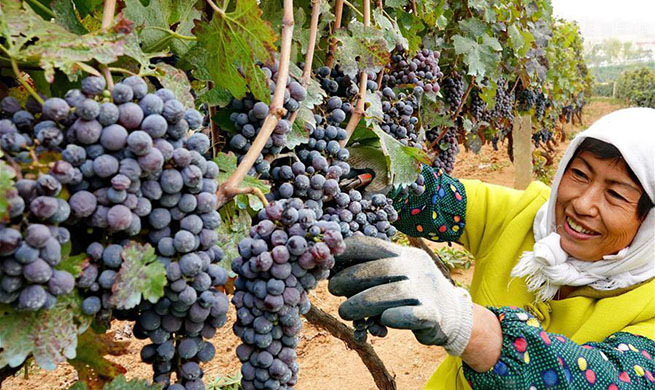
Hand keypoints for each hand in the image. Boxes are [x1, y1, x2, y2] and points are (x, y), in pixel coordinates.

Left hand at [329, 236, 473, 355]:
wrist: (452, 316)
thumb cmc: (413, 293)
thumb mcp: (396, 275)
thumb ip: (372, 272)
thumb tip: (333, 272)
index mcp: (405, 255)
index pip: (375, 246)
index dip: (349, 251)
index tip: (329, 261)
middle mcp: (417, 269)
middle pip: (382, 268)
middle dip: (352, 278)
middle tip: (332, 288)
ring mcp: (427, 291)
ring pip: (395, 292)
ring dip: (364, 302)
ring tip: (344, 312)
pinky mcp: (434, 316)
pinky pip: (414, 315)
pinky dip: (397, 317)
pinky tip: (382, 321)